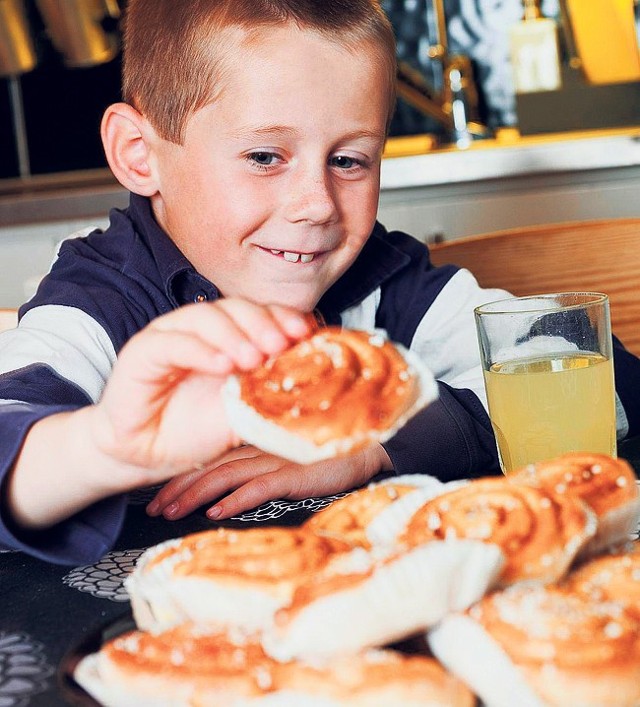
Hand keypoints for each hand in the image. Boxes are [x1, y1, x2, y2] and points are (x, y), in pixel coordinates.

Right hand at [7, 298, 312, 529]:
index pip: (260, 313)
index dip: (283, 317)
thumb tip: (319, 391)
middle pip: (235, 307)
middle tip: (280, 347)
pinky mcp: (142, 351)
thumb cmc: (197, 431)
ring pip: (204, 316)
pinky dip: (199, 349)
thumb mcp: (246, 414)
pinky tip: (221, 364)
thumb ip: (273, 397)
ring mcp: (172, 335)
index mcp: (231, 337)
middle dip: (262, 323)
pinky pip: (171, 341)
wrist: (150, 455)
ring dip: (233, 334)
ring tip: (252, 359)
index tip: (306, 332)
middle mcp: (203, 330)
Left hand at [146, 443, 392, 519]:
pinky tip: (215, 512)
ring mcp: (275, 458)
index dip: (182, 476)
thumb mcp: (288, 459)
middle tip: (152, 508)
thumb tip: (232, 494)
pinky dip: (233, 499)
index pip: (210, 459)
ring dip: (194, 495)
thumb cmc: (329, 455)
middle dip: (177, 488)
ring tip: (171, 512)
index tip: (159, 495)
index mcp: (255, 443)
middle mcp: (259, 448)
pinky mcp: (293, 471)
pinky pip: (257, 487)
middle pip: (209, 467)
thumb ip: (263, 468)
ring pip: (224, 476)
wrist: (367, 447)